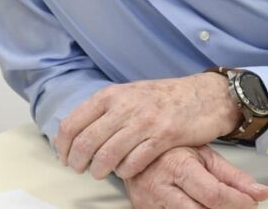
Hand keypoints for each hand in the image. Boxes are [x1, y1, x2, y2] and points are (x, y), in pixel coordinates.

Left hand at [55, 74, 239, 178]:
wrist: (203, 96)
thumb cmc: (162, 98)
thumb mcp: (128, 94)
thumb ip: (104, 109)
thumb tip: (77, 131)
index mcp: (111, 95)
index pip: (73, 122)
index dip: (64, 145)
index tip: (64, 157)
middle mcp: (124, 106)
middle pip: (87, 141)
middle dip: (77, 161)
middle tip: (78, 169)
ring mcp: (144, 121)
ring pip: (108, 154)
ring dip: (99, 169)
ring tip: (99, 174)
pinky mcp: (164, 136)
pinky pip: (134, 161)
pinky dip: (125, 171)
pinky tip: (125, 171)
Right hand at [125, 146, 267, 208]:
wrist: (133, 151)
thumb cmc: (170, 149)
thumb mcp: (204, 155)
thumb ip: (233, 176)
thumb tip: (261, 192)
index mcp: (175, 166)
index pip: (213, 194)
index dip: (238, 202)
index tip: (251, 202)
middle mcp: (158, 187)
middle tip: (238, 205)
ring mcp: (148, 203)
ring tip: (216, 204)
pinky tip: (198, 205)